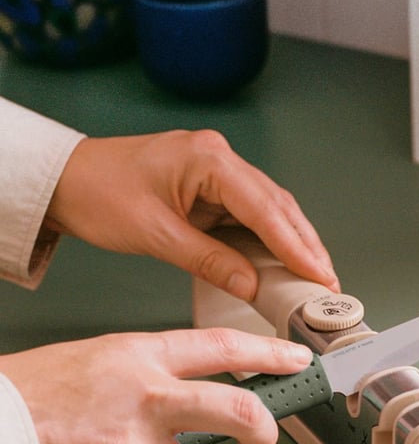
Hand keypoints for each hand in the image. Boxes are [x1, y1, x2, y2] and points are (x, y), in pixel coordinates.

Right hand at [0, 328, 312, 443]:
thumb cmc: (29, 393)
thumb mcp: (96, 359)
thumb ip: (149, 373)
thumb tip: (192, 394)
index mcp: (139, 357)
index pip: (224, 349)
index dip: (269, 354)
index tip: (294, 361)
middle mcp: (147, 400)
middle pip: (243, 414)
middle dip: (264, 432)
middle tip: (260, 440)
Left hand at [45, 129, 339, 300]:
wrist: (65, 179)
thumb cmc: (98, 193)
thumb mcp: (155, 234)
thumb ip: (208, 260)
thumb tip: (251, 285)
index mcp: (208, 159)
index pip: (265, 208)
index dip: (296, 246)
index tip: (318, 275)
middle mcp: (219, 159)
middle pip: (277, 206)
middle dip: (305, 246)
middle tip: (327, 283)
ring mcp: (216, 172)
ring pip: (268, 210)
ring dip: (291, 243)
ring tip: (314, 277)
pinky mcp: (209, 189)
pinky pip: (249, 215)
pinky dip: (268, 240)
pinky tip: (281, 263)